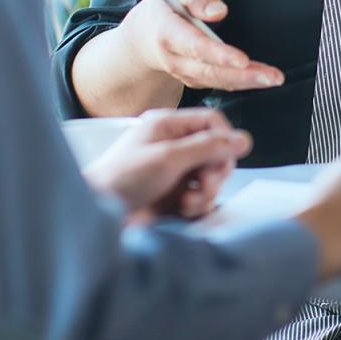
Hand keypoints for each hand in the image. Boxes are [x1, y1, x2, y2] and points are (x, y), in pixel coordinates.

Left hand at [82, 108, 250, 220]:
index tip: (224, 160)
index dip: (225, 140)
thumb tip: (244, 140)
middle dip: (216, 171)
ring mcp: (174, 173)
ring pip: (211, 178)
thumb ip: (207, 147)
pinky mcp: (173, 197)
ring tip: (189, 203)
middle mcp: (174, 147)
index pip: (213, 123)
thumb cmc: (122, 179)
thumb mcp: (168, 158)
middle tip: (205, 184)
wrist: (96, 216)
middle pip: (216, 152)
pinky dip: (198, 205)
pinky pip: (201, 198)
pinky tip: (183, 211)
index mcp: (169, 127)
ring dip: (207, 192)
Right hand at [119, 0, 284, 91]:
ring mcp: (184, 73)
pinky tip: (263, 80)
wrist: (143, 37)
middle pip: (209, 71)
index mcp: (167, 33)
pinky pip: (219, 84)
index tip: (242, 60)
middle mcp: (174, 59)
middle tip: (271, 77)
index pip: (194, 45)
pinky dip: (241, 84)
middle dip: (242, 75)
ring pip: (216, 81)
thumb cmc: (166, 5)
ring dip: (247, 82)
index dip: (218, 54)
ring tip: (274, 79)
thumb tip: (219, 12)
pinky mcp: (195, 79)